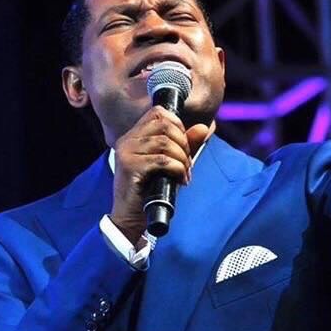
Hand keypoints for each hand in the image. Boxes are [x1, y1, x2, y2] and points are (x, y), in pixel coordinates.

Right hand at [110, 106, 208, 243]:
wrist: (130, 217)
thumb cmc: (150, 190)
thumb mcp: (170, 164)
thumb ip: (185, 144)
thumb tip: (203, 127)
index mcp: (134, 135)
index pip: (159, 112)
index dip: (178, 125)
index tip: (185, 146)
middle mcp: (128, 140)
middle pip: (164, 124)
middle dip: (184, 143)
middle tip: (186, 163)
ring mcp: (127, 152)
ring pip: (165, 142)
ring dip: (182, 159)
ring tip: (184, 174)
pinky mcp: (130, 167)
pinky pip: (162, 160)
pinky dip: (177, 169)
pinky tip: (179, 180)